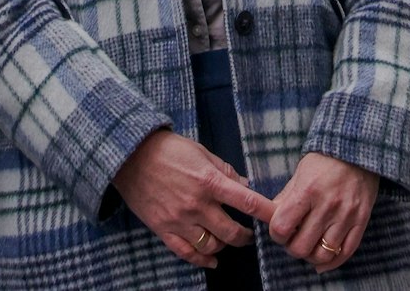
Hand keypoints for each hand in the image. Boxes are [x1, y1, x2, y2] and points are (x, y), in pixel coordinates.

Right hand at [112, 128, 273, 270]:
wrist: (130, 156)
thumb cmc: (168, 149)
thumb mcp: (201, 152)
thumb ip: (225, 170)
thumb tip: (245, 186)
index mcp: (209, 181)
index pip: (246, 202)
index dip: (266, 213)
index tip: (278, 220)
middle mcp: (197, 204)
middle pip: (231, 232)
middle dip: (245, 236)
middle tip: (248, 234)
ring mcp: (179, 219)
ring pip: (211, 245)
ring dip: (224, 246)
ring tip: (228, 241)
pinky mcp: (164, 229)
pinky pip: (186, 252)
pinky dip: (202, 260)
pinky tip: (212, 260)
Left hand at [269, 152, 377, 268]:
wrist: (358, 149)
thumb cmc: (324, 159)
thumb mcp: (300, 173)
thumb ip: (286, 197)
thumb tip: (271, 219)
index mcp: (307, 190)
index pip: (282, 227)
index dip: (276, 234)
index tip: (279, 230)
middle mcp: (328, 206)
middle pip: (301, 247)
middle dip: (292, 247)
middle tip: (293, 239)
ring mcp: (347, 215)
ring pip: (323, 254)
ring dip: (311, 256)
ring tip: (308, 246)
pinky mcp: (362, 221)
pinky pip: (346, 252)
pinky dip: (332, 262)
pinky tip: (322, 261)